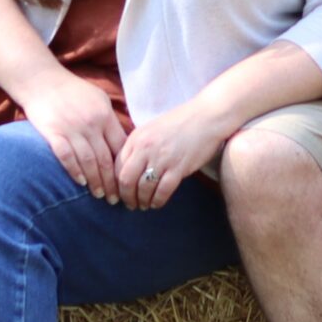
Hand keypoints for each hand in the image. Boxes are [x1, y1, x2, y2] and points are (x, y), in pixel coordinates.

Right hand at [25, 74, 127, 200]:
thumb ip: (110, 119)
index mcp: (104, 115)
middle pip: (105, 158)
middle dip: (112, 182)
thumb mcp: (98, 99)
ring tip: (100, 195)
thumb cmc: (72, 90)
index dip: (125, 167)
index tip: (128, 182)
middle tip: (116, 199)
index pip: (120, 147)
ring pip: (88, 161)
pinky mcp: (53, 133)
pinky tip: (80, 183)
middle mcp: (90, 124)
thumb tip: (124, 143)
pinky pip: (66, 157)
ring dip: (95, 181)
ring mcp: (71, 129)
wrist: (41, 81)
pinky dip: (74, 171)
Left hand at [114, 98, 232, 210]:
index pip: (117, 167)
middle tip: (130, 205)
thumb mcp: (152, 129)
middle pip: (126, 181)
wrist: (206, 116)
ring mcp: (162, 158)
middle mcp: (145, 148)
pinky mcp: (178, 168)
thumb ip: (138, 146)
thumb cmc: (180, 122)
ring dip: (142, 201)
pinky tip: (157, 203)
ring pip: (144, 189)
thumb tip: (128, 168)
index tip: (120, 193)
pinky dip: (157, 201)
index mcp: (136, 138)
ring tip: (144, 205)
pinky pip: (162, 191)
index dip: (116, 184)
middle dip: (126, 197)